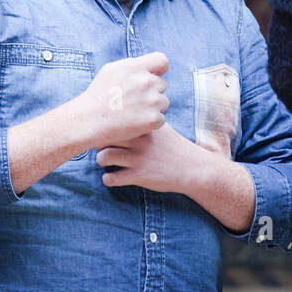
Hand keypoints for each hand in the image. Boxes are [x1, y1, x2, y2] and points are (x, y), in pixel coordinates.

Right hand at [75, 52, 169, 148]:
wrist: (88, 121)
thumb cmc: (98, 96)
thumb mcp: (111, 71)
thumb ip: (133, 67)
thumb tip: (153, 68)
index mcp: (135, 67)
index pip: (162, 60)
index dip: (159, 70)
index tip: (153, 77)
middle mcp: (145, 81)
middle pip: (162, 84)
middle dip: (152, 92)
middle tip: (134, 101)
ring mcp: (151, 100)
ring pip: (164, 102)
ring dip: (154, 107)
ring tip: (133, 112)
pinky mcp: (153, 118)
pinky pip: (161, 118)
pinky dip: (151, 122)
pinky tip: (135, 123)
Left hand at [96, 120, 214, 192]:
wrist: (192, 168)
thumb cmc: (173, 147)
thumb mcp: (160, 128)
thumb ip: (142, 119)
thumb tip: (121, 112)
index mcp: (143, 126)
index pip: (114, 120)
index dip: (105, 125)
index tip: (104, 131)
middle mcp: (139, 140)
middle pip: (104, 136)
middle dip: (98, 142)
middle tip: (102, 146)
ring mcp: (138, 158)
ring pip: (103, 157)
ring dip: (101, 160)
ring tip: (106, 161)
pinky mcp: (139, 175)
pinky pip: (111, 178)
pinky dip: (108, 179)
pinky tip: (113, 177)